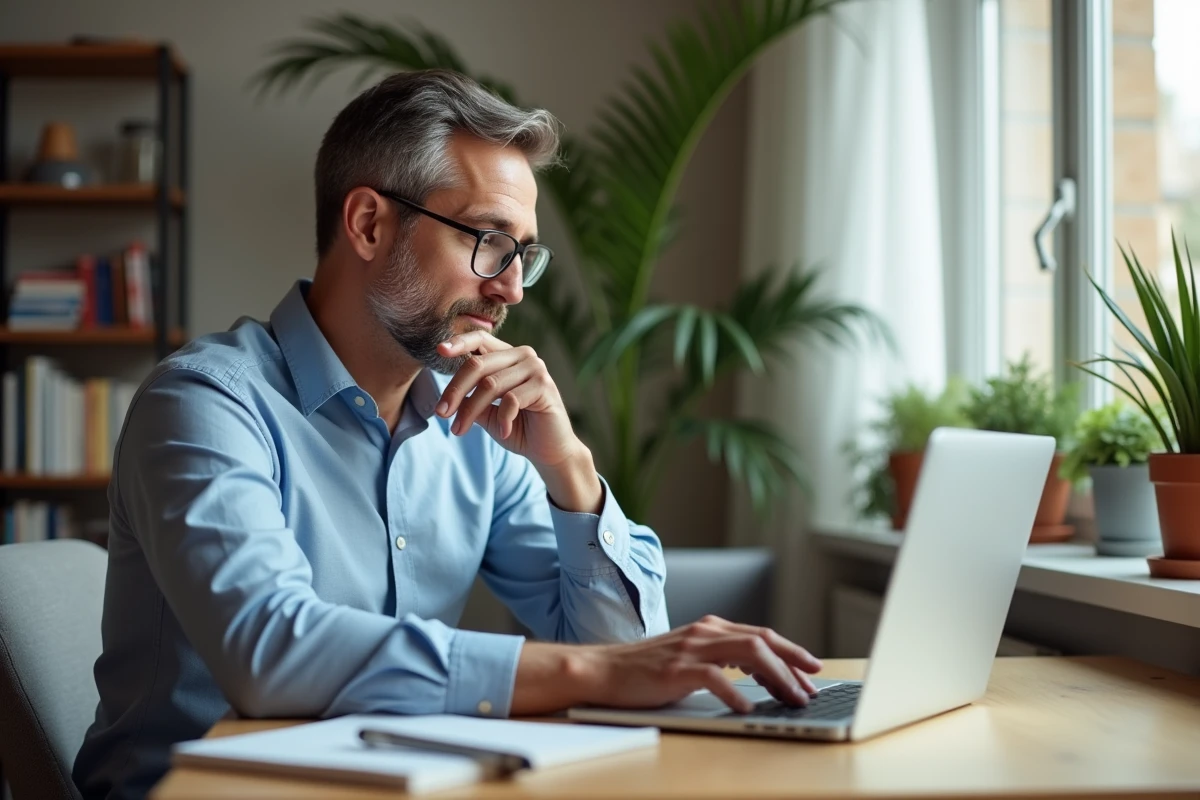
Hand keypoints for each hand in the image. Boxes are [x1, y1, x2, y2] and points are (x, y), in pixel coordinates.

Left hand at [435, 332, 578, 466]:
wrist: (549, 451)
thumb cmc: (517, 428)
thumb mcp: (487, 412)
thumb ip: (471, 397)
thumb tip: (445, 394)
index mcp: (508, 356)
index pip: (480, 339)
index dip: (459, 342)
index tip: (439, 350)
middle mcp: (523, 355)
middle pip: (478, 364)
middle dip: (455, 390)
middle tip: (441, 413)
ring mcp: (535, 368)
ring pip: (490, 384)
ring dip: (470, 410)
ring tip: (459, 430)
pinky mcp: (544, 385)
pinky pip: (511, 399)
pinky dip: (502, 419)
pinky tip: (503, 432)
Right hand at [575, 615, 821, 713]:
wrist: (603, 670)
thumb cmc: (644, 669)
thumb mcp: (688, 657)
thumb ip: (719, 659)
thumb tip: (758, 675)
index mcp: (709, 629)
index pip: (761, 635)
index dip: (790, 652)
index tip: (811, 670)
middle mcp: (704, 633)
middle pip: (762, 641)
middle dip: (793, 663)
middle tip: (812, 687)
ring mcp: (690, 649)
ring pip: (747, 654)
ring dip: (775, 677)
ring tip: (790, 698)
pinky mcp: (676, 670)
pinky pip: (714, 678)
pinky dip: (735, 693)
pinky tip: (748, 707)